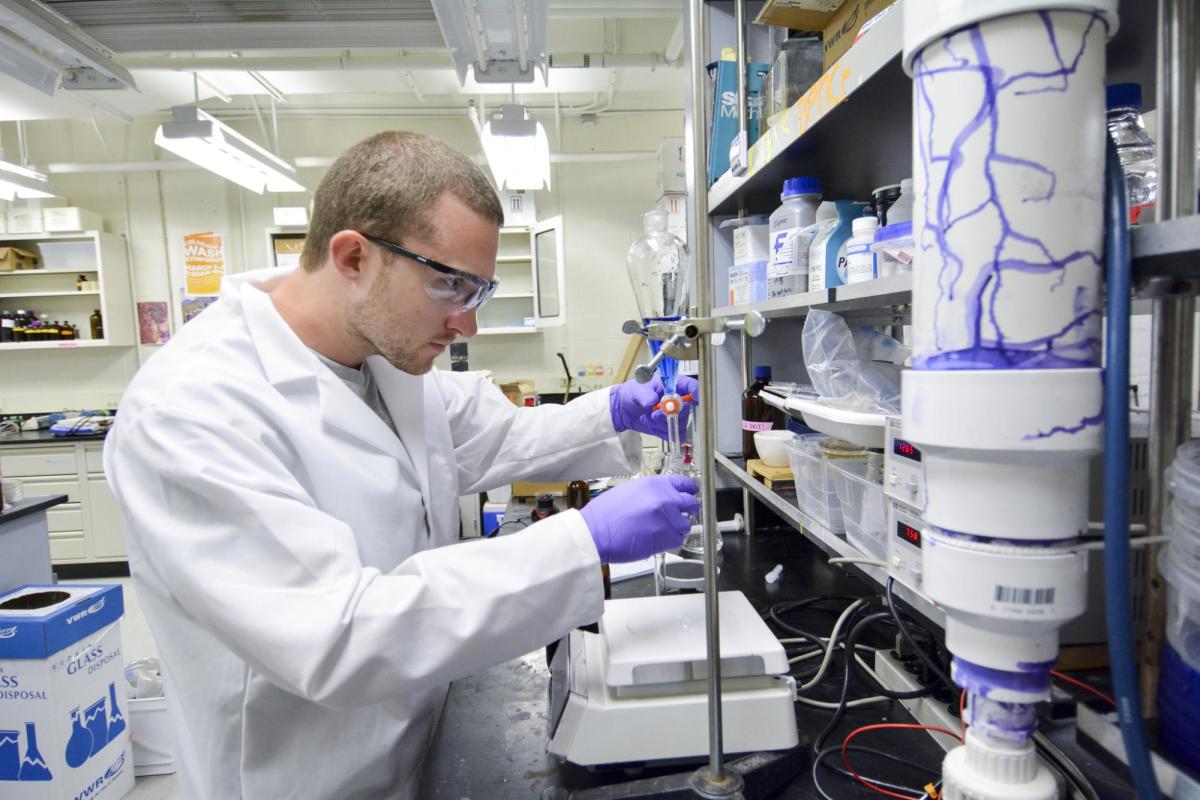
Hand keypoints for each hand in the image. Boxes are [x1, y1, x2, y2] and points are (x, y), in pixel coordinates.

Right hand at [580, 474, 699, 562]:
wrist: (595, 532)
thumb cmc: (605, 514)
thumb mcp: (629, 490)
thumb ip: (651, 492)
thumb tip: (663, 497)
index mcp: (655, 484)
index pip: (685, 483)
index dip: (690, 490)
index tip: (692, 493)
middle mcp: (665, 499)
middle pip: (691, 504)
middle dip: (688, 510)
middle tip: (680, 515)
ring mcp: (667, 519)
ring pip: (685, 525)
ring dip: (676, 529)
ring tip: (659, 531)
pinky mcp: (666, 537)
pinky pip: (677, 540)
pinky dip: (669, 542)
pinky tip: (656, 540)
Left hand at [609, 374, 699, 439]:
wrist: (624, 409)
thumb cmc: (632, 393)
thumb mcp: (636, 390)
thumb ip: (645, 395)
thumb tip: (653, 401)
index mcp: (672, 384)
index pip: (691, 386)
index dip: (696, 392)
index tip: (693, 400)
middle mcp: (677, 399)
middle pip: (687, 409)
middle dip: (671, 414)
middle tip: (655, 414)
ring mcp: (675, 414)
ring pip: (680, 423)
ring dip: (663, 424)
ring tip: (650, 417)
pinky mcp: (672, 426)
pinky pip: (675, 434)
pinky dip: (663, 432)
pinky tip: (653, 425)